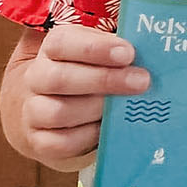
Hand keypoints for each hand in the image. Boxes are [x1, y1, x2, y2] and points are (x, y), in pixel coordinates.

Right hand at [2, 24, 148, 170]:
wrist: (48, 104)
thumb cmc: (87, 71)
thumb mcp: (99, 51)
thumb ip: (119, 49)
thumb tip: (153, 52)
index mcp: (53, 48)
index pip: (63, 42)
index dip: (96, 48)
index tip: (128, 53)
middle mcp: (36, 77)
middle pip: (60, 78)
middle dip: (105, 80)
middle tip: (141, 81)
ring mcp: (33, 111)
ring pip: (59, 112)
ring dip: (97, 109)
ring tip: (126, 107)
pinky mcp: (38, 141)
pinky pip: (61, 143)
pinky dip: (88, 137)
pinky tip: (108, 128)